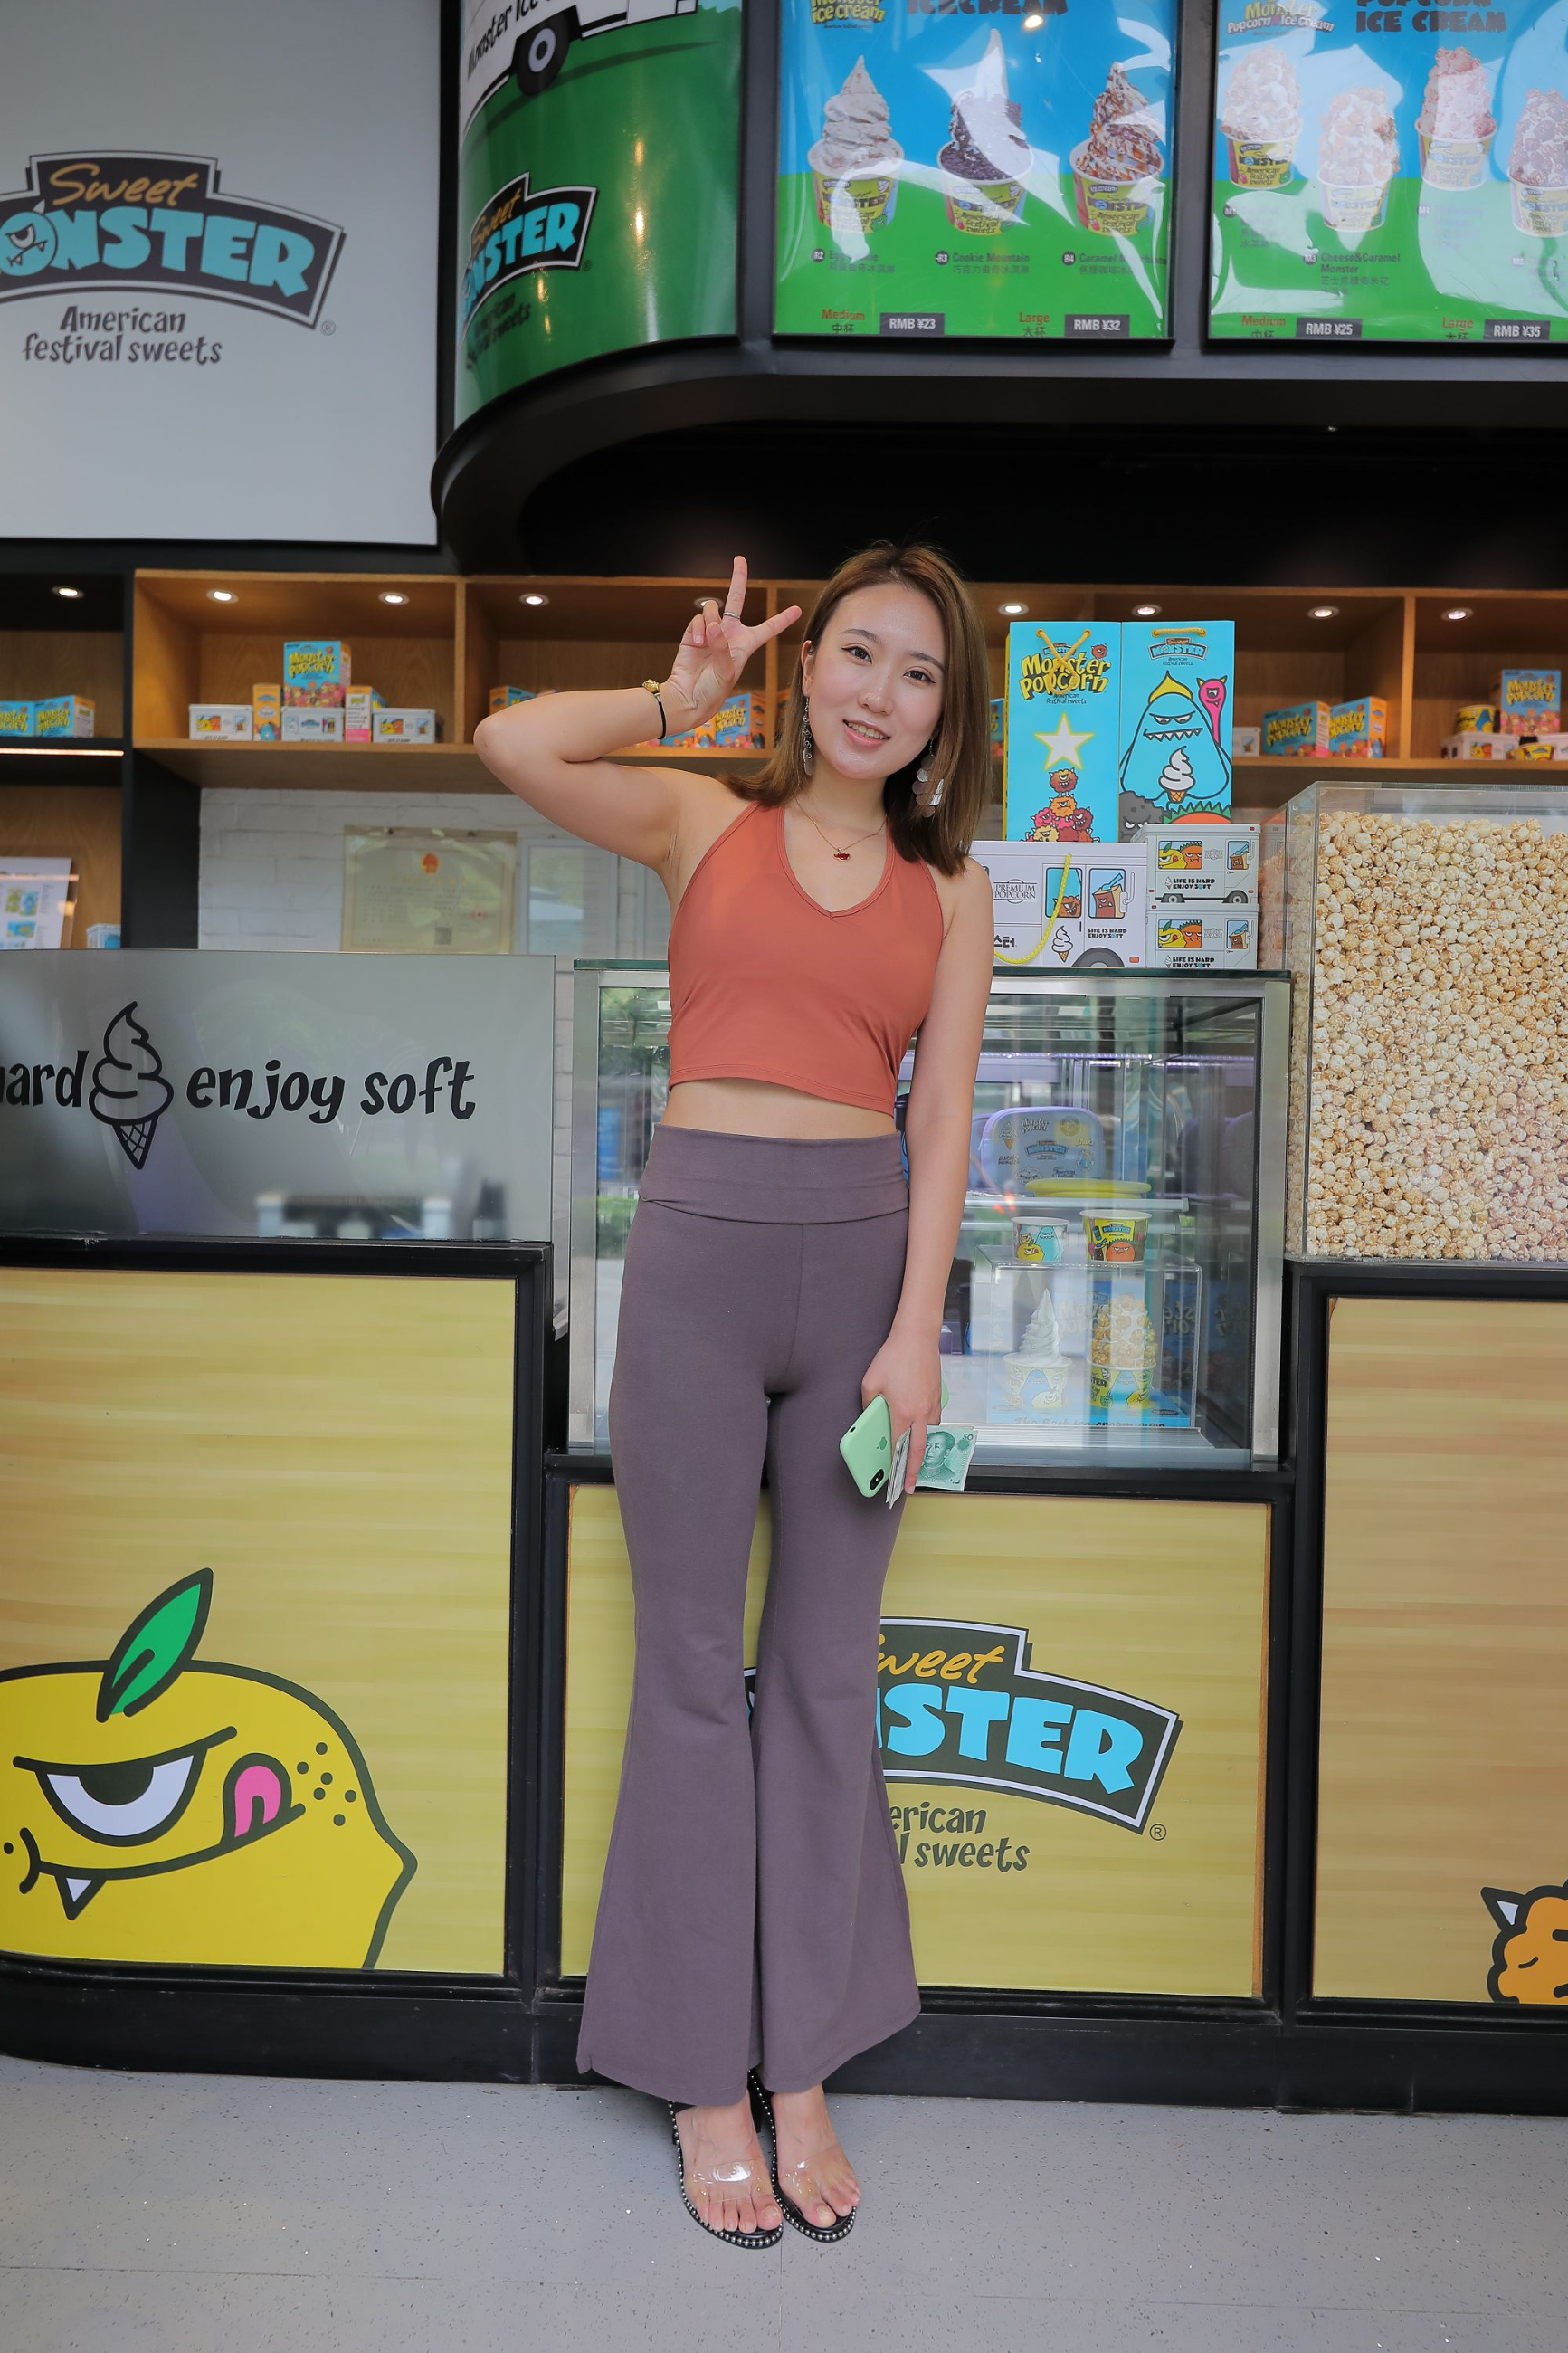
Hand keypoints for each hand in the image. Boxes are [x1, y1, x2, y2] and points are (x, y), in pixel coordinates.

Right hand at [661, 556, 800, 730]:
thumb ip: (723, 647)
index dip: (782, 619)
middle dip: (738, 578)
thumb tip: (713, 626)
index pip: (768, 628)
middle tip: (740, 559)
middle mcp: (729, 633)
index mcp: (745, 645)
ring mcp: (710, 631)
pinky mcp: (694, 632)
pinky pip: (698, 618)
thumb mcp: (727, 672)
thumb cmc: (713, 690)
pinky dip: (698, 629)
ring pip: (713, 608)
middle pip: (736, 599)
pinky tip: (697, 644)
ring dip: (710, 621)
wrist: (688, 696)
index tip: (797, 610)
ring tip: (706, 641)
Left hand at [861, 1329, 942, 1498]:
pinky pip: (934, 1420)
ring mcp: (933, 1404)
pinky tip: (921, 1429)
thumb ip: (869, 1406)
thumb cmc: (893, 1357)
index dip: (896, 1468)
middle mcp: (921, 1413)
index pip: (899, 1448)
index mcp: (903, 1413)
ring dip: (923, 1449)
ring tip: (915, 1460)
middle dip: (914, 1472)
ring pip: (929, 1434)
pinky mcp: (938, 1396)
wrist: (917, 1336)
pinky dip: (928, 1430)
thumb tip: (871, 1418)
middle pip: (919, 1450)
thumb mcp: (870, 1383)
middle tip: (910, 1487)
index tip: (895, 1482)